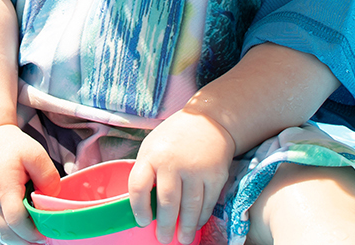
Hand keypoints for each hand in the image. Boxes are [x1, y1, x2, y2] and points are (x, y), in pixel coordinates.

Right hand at [0, 124, 61, 244]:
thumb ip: (47, 176)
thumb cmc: (11, 145)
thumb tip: (52, 197)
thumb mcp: (35, 153)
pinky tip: (12, 234)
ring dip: (12, 241)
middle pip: (7, 234)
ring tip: (28, 236)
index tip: (46, 232)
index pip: (16, 222)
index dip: (32, 232)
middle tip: (43, 237)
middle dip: (26, 240)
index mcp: (5, 190)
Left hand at [128, 111, 235, 244]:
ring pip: (191, 207)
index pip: (138, 186)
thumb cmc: (173, 139)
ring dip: (186, 227)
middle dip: (165, 226)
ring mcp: (196, 169)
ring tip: (183, 239)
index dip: (138, 208)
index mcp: (151, 156)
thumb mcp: (152, 148)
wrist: (208, 121)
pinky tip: (197, 223)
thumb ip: (146, 173)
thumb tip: (143, 206)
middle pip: (168, 202)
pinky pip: (208, 203)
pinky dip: (202, 217)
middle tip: (164, 239)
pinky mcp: (216, 175)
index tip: (143, 222)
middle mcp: (173, 163)